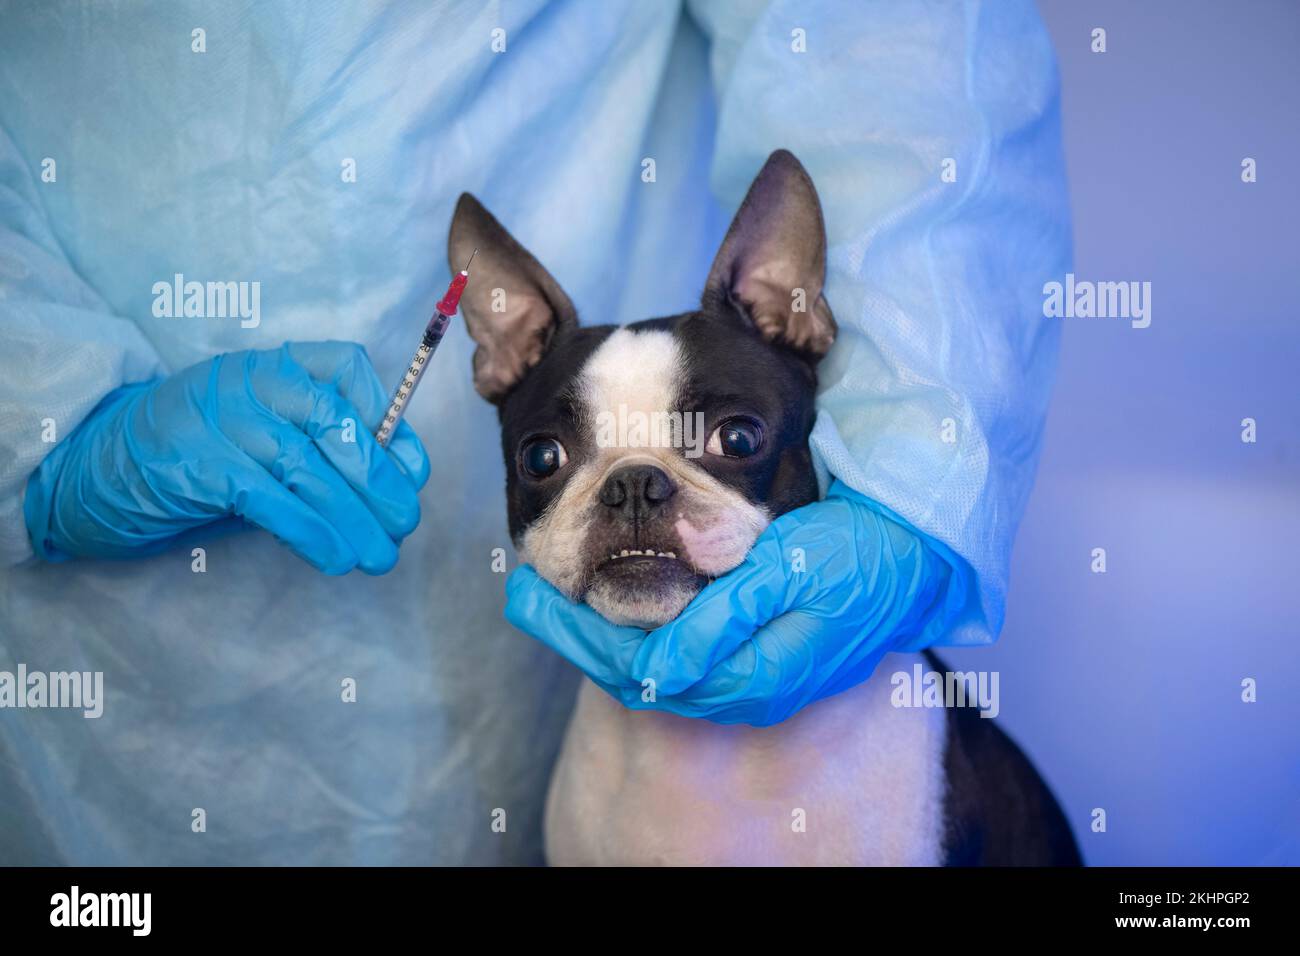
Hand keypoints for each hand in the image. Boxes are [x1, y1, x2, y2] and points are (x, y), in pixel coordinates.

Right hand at [24, 341, 430, 573]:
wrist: (95, 469)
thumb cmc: (199, 457)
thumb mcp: (263, 438)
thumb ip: (321, 449)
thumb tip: (397, 481)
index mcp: (272, 366)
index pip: (346, 369)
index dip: (389, 419)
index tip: (410, 469)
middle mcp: (250, 381)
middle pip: (336, 424)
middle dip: (380, 481)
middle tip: (402, 525)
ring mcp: (223, 419)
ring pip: (309, 468)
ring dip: (354, 518)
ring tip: (378, 556)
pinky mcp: (199, 464)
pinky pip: (271, 499)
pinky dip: (311, 532)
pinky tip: (334, 558)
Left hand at [504, 481, 962, 724]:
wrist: (920, 559)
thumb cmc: (860, 554)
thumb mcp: (793, 573)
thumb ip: (724, 619)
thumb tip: (660, 663)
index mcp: (750, 674)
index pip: (636, 667)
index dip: (573, 632)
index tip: (524, 593)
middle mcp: (743, 688)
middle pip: (634, 672)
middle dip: (573, 633)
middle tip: (521, 591)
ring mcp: (750, 677)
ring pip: (654, 665)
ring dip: (601, 631)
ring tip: (554, 595)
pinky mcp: (757, 658)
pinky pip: (679, 653)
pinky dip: (637, 627)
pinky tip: (618, 602)